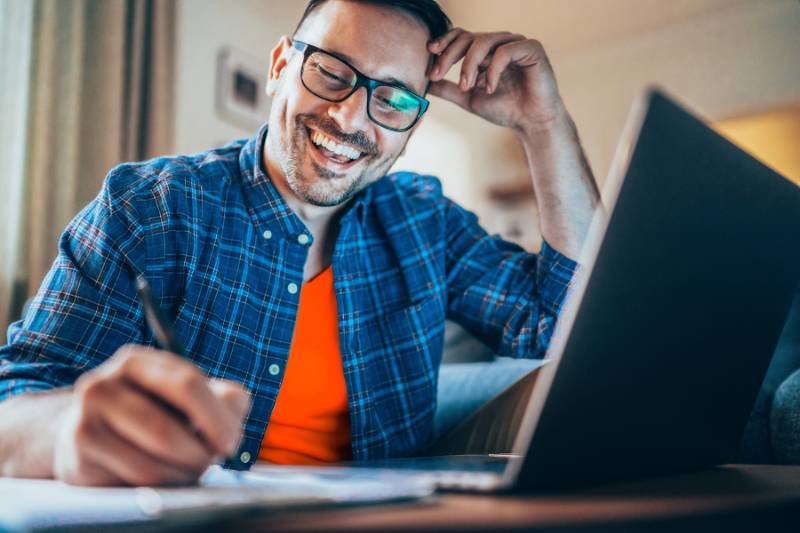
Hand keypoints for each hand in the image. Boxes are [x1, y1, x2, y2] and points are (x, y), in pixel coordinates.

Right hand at [53, 345, 249, 485]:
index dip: (215, 418)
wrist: (94, 436)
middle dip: (198, 454)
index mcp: (136, 362)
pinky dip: (161, 486)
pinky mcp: (79, 458)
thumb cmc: (158, 413)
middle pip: (165, 430)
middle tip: (210, 461)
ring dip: (182, 475)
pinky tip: (163, 476)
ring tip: (188, 468)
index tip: (230, 443)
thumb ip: (226, 400)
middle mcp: (102, 385)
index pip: (186, 384)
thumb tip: (232, 412)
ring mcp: (84, 421)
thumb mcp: (196, 398)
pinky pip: (134, 483)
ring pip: (151, 464)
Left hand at [428, 29, 565, 133]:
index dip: (444, 41)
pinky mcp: (531, 48)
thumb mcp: (468, 98)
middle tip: (437, 74)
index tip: (429, 53)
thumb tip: (424, 84)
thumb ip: (448, 89)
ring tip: (466, 87)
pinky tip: (490, 88)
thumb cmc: (504, 108)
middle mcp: (500, 42)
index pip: (461, 36)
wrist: (531, 122)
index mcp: (486, 50)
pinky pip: (505, 51)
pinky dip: (493, 70)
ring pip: (484, 41)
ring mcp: (515, 43)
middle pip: (468, 37)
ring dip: (469, 65)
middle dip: (449, 55)